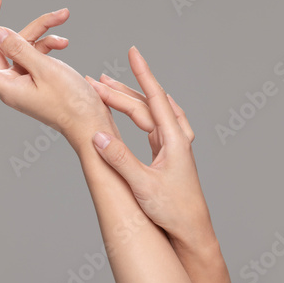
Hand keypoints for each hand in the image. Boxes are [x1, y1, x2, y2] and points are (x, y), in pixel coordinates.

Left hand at [0, 0, 114, 147]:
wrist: (91, 122)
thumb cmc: (72, 104)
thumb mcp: (46, 71)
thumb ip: (20, 49)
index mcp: (6, 86)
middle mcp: (11, 82)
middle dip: (1, 20)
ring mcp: (24, 79)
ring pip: (21, 45)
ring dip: (38, 30)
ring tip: (60, 17)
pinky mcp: (37, 77)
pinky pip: (35, 53)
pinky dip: (47, 43)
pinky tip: (62, 41)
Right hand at [87, 47, 215, 247]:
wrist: (190, 229)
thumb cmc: (173, 209)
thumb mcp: (143, 185)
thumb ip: (120, 160)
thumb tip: (98, 136)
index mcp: (174, 139)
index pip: (154, 98)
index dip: (143, 73)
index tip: (133, 52)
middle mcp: (175, 137)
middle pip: (144, 104)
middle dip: (119, 90)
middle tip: (93, 82)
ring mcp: (171, 144)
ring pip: (147, 112)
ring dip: (126, 99)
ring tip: (104, 88)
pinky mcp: (165, 152)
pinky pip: (150, 123)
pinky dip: (135, 112)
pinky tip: (126, 110)